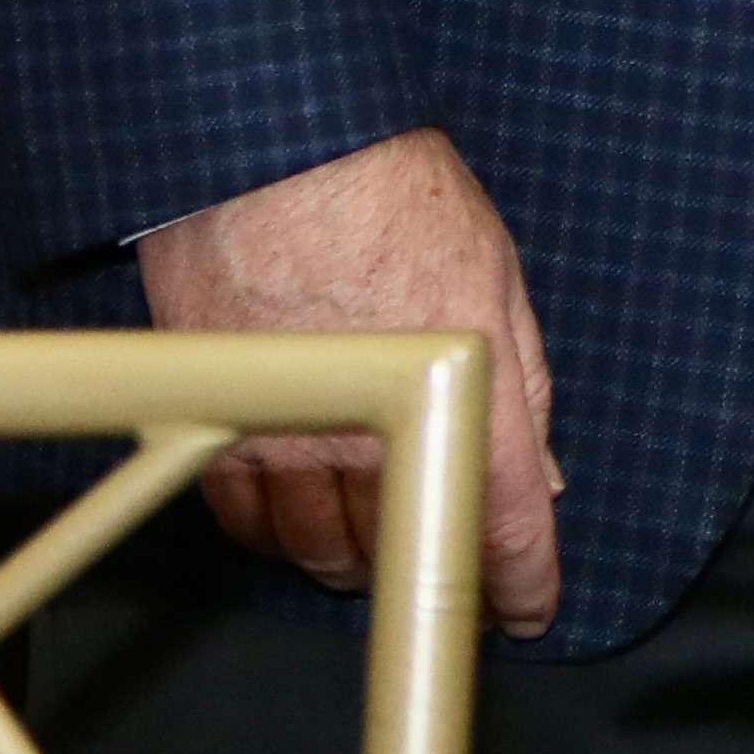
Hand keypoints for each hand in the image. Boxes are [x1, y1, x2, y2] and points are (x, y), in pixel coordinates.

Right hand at [134, 128, 563, 631]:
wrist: (278, 146)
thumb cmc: (392, 194)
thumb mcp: (496, 276)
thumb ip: (520, 385)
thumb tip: (534, 472)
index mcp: (459, 387)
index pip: (498, 521)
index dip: (520, 582)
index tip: (527, 607)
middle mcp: (369, 426)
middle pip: (401, 550)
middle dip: (431, 569)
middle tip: (449, 568)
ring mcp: (287, 432)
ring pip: (316, 548)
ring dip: (353, 561)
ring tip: (374, 551)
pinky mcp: (220, 421)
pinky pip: (244, 519)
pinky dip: (276, 533)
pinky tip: (298, 518)